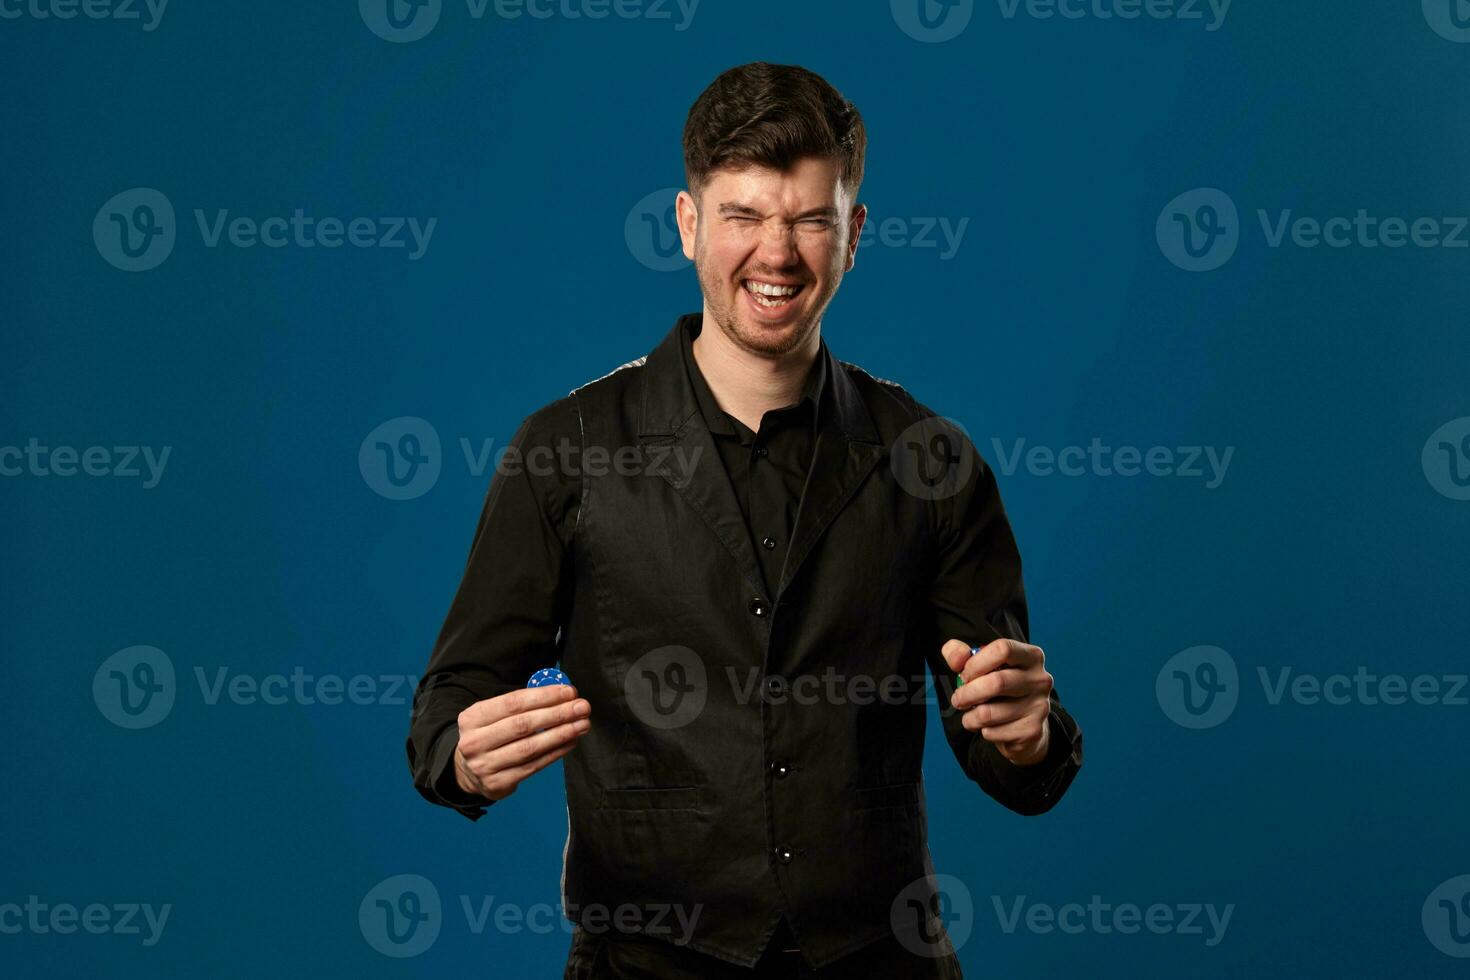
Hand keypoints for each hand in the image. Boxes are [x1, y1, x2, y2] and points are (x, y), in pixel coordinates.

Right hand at [453, 684, 591, 799]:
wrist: (466, 771)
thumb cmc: (489, 735)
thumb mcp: (492, 715)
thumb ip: (521, 705)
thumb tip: (561, 694)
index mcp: (473, 718)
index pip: (513, 703)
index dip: (544, 696)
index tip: (569, 692)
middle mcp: (475, 742)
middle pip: (523, 725)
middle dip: (557, 714)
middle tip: (582, 707)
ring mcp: (485, 765)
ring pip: (530, 747)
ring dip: (561, 734)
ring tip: (582, 724)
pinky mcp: (498, 783)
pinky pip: (533, 766)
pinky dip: (555, 753)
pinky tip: (571, 741)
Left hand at [942, 638, 1052, 765]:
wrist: (1025, 724)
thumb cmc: (1000, 688)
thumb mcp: (981, 666)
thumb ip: (961, 654)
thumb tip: (954, 657)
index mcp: (1031, 656)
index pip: (1002, 649)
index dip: (976, 663)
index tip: (965, 675)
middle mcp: (1040, 679)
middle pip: (996, 683)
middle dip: (967, 693)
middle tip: (958, 699)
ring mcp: (1040, 706)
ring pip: (988, 713)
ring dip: (970, 717)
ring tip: (971, 715)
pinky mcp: (1032, 730)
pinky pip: (992, 732)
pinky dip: (982, 731)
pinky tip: (989, 727)